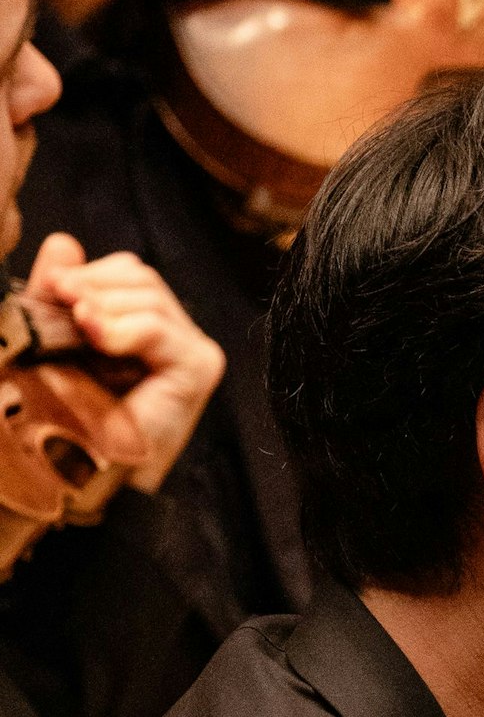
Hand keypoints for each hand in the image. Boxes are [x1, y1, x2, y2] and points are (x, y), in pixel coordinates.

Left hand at [23, 235, 225, 492]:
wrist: (84, 475)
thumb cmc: (68, 418)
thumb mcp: (57, 341)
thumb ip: (60, 295)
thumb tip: (64, 241)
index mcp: (148, 332)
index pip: (127, 274)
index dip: (88, 274)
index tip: (51, 292)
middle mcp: (178, 340)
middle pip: (139, 277)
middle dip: (93, 285)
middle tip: (62, 307)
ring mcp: (194, 354)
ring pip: (148, 294)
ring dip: (103, 306)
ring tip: (79, 331)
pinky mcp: (197, 369)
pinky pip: (159, 326)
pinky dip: (123, 327)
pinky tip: (97, 339)